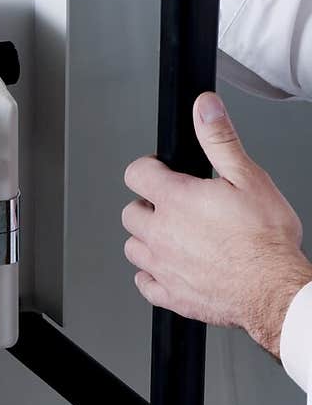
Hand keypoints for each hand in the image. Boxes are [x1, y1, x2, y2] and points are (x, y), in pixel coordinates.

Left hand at [122, 92, 311, 358]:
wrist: (273, 288)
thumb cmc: (265, 239)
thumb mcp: (248, 177)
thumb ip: (220, 140)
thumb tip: (204, 108)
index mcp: (176, 201)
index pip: (136, 173)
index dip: (149, 167)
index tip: (161, 171)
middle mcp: (161, 234)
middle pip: (131, 212)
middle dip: (148, 204)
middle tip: (173, 204)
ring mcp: (162, 267)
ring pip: (133, 247)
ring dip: (147, 239)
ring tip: (173, 235)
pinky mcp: (170, 295)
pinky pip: (144, 283)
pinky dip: (153, 274)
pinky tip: (172, 267)